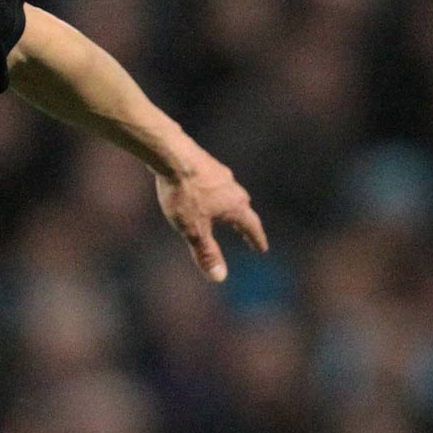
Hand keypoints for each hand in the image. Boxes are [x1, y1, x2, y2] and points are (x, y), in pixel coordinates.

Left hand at [155, 143, 266, 280]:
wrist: (170, 154)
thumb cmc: (183, 193)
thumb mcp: (193, 229)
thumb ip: (206, 253)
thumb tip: (220, 278)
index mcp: (234, 206)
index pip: (251, 227)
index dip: (256, 240)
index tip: (262, 249)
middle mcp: (232, 188)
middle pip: (243, 207)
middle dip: (245, 222)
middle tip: (247, 232)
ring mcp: (219, 173)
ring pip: (229, 192)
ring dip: (230, 204)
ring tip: (226, 210)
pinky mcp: (203, 162)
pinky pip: (213, 181)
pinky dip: (214, 191)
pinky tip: (203, 189)